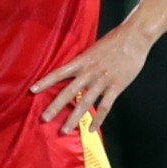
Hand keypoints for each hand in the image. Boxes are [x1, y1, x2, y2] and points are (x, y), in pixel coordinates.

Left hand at [31, 25, 153, 133]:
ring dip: (74, 118)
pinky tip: (92, 129)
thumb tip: (73, 72)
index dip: (45, 81)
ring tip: (65, 130)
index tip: (32, 90)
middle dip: (55, 106)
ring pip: (85, 103)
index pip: (59, 72)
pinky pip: (105, 106)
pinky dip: (98, 119)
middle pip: (69, 92)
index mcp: (82, 61)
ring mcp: (102, 81)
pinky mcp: (116, 87)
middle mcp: (89, 72)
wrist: (134, 37)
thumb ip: (83, 62)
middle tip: (44, 119)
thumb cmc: (113, 41)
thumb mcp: (93, 49)